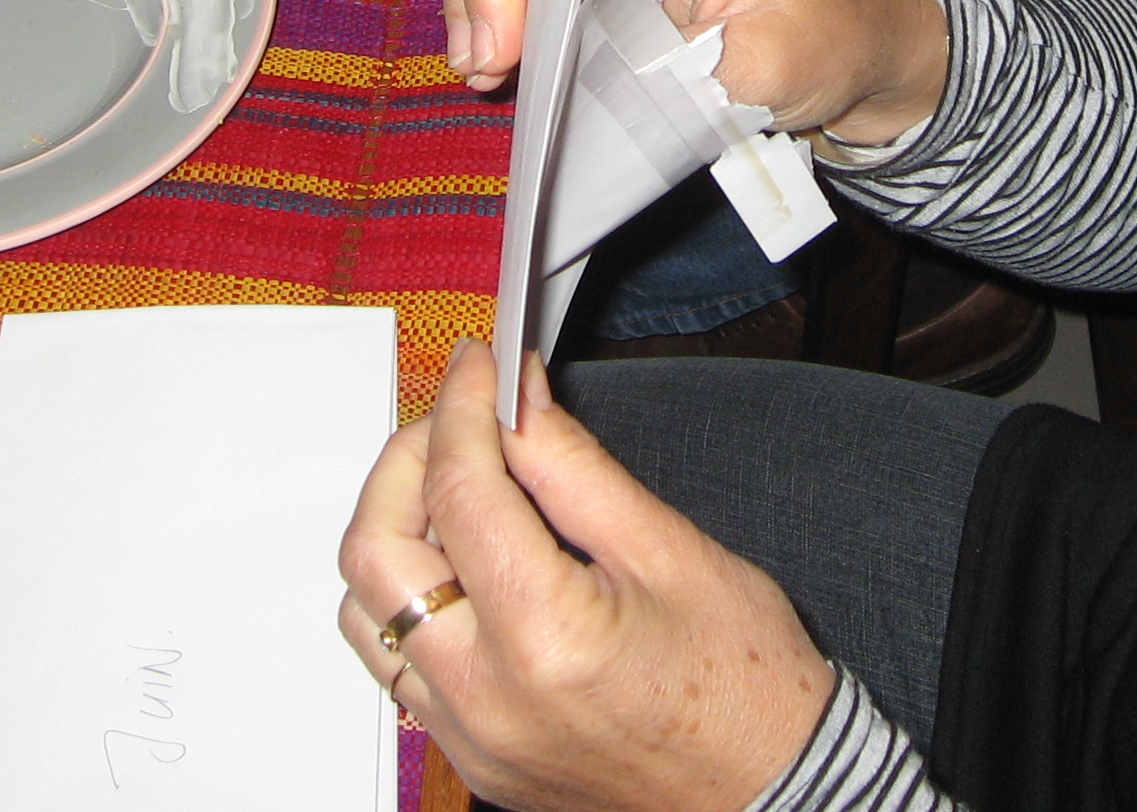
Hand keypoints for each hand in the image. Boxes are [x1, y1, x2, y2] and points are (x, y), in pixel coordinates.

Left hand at [338, 342, 834, 811]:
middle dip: (408, 462)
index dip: (464, 407)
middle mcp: (486, 697)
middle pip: (374, 552)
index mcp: (543, 637)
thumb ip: (573, 465)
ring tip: (462, 491)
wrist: (771, 788)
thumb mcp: (669, 547)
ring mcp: (469, 736)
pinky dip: (414, 598)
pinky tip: (471, 566)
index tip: (480, 367)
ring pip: (366, 611)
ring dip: (398, 534)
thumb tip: (518, 400)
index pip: (459, 490)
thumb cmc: (746, 686)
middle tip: (463, 420)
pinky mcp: (469, 755)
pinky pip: (399, 664)